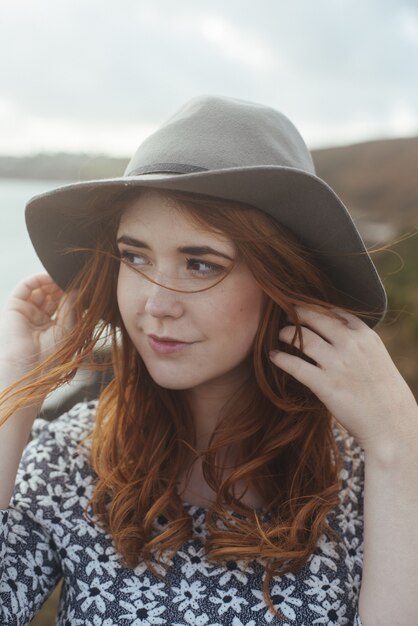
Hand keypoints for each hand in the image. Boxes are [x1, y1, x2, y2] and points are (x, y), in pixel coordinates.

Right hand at [0, 274, 76, 374]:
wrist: (28, 366)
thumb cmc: (50, 354)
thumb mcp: (68, 328)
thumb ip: (72, 307)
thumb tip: (79, 288)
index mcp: (53, 328)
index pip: (63, 305)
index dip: (72, 295)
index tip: (84, 287)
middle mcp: (39, 320)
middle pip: (52, 296)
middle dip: (62, 287)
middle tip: (73, 281)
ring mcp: (26, 313)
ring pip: (39, 290)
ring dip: (51, 281)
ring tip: (63, 278)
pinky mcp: (14, 307)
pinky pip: (25, 287)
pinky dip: (37, 279)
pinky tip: (49, 276)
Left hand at [269, 306, 417, 453]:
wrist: (391, 423)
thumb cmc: (382, 390)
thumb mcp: (375, 354)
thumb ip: (355, 339)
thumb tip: (332, 328)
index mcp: (364, 335)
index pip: (332, 309)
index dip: (313, 306)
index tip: (301, 307)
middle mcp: (351, 344)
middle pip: (313, 317)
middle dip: (295, 313)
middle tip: (283, 314)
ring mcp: (337, 364)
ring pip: (301, 338)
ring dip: (285, 333)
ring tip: (278, 335)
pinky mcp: (324, 385)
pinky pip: (295, 365)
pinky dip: (280, 358)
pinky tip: (273, 356)